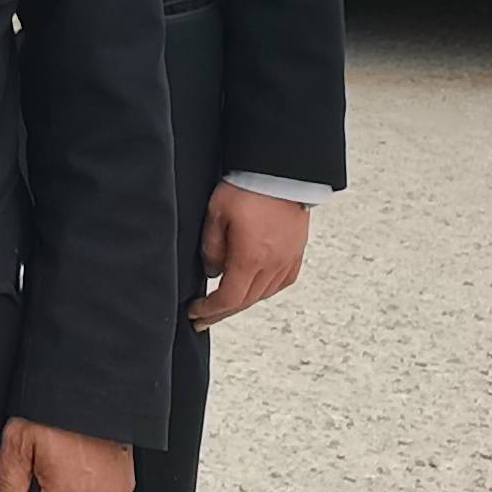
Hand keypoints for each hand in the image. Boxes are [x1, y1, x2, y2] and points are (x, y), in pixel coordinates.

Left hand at [193, 183, 309, 324]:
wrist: (281, 171)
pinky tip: (254, 289)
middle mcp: (273, 264)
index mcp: (251, 258)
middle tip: (204, 319)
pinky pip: (281, 282)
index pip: (229, 299)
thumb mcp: (215, 214)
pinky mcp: (297, 252)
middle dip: (222, 313)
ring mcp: (288, 259)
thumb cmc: (248, 187)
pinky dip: (264, 291)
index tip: (195, 314)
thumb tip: (211, 272)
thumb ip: (211, 248)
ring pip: (264, 294)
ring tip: (224, 306)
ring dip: (242, 303)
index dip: (210, 311)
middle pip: (246, 301)